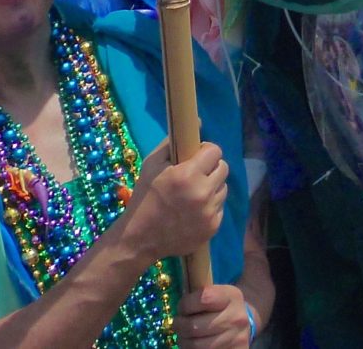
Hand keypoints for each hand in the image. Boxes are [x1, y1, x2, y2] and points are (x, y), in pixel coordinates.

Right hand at [118, 139, 228, 266]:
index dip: (205, 151)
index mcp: (188, 175)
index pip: (215, 151)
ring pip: (223, 188)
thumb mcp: (152, 164)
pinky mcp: (213, 228)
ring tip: (192, 194)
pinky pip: (220, 208)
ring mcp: (210, 212)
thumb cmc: (144, 197)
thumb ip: (173, 142)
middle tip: (195, 174)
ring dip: (211, 187)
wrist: (140, 238)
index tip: (196, 156)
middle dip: (211, 168)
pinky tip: (193, 211)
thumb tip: (198, 123)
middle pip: (223, 168)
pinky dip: (210, 207)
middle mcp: (203, 193)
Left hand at [178, 282, 253, 346]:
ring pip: (196, 345)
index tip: (182, 308)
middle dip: (179, 326)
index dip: (185, 304)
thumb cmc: (223, 306)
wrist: (246, 322)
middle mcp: (237, 318)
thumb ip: (200, 295)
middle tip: (177, 324)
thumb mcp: (217, 293)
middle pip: (194, 326)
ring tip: (184, 336)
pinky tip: (194, 345)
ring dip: (183, 341)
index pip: (203, 298)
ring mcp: (237, 338)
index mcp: (232, 296)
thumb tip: (178, 308)